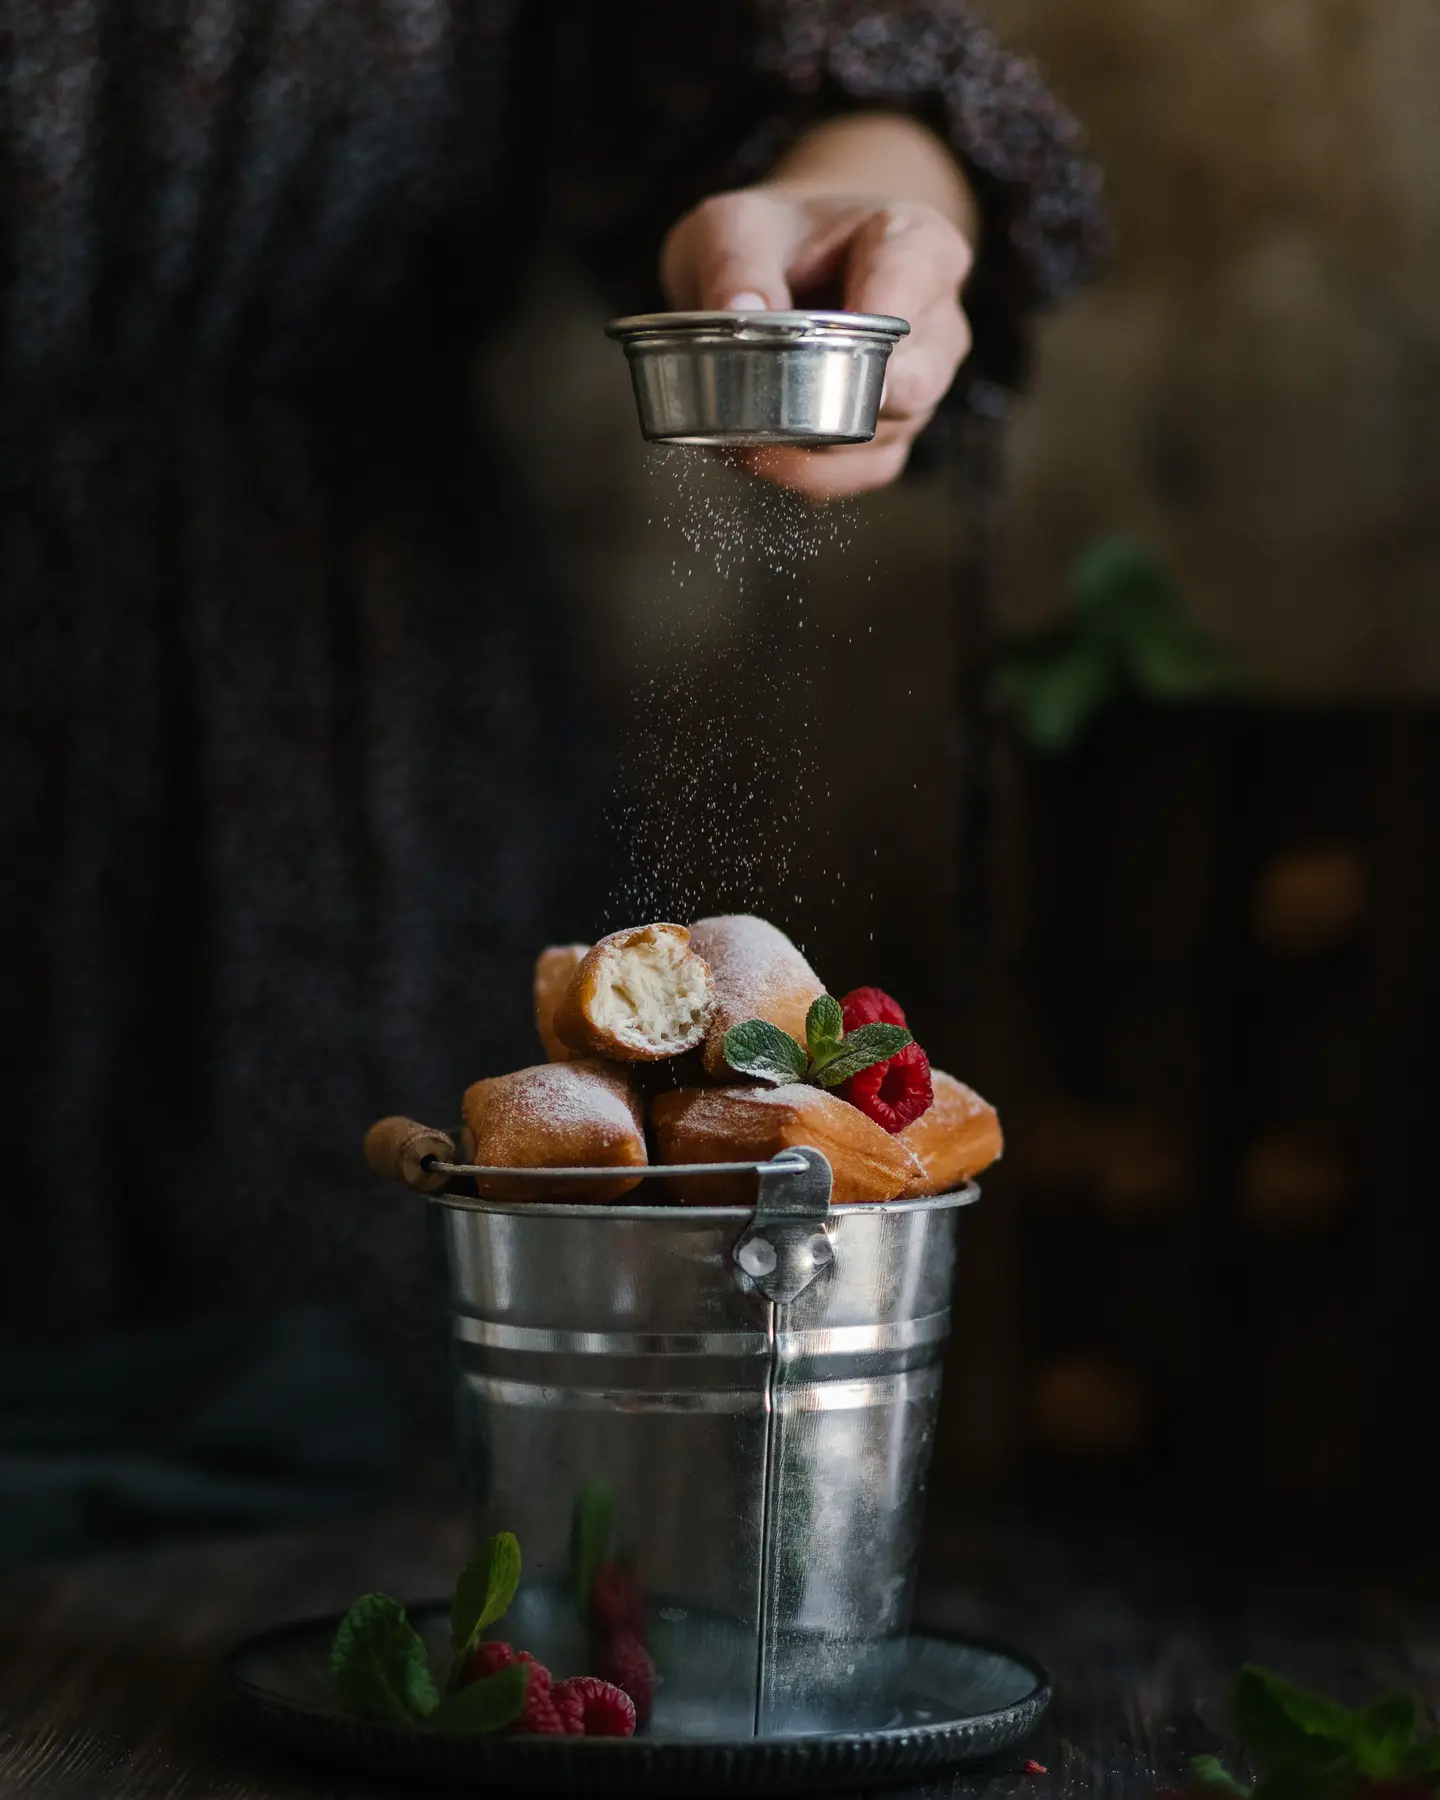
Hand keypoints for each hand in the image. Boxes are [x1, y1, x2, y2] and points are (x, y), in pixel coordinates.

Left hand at [661, 184, 973, 500]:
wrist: (774, 274)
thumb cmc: (769, 242)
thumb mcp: (734, 227)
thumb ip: (735, 263)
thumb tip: (741, 311)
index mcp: (917, 245)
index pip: (916, 281)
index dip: (878, 324)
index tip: (834, 351)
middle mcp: (936, 321)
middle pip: (914, 384)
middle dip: (840, 404)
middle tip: (769, 407)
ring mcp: (922, 384)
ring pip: (887, 438)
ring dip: (814, 447)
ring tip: (743, 434)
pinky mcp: (895, 434)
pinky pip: (867, 472)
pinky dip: (811, 473)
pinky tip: (761, 455)